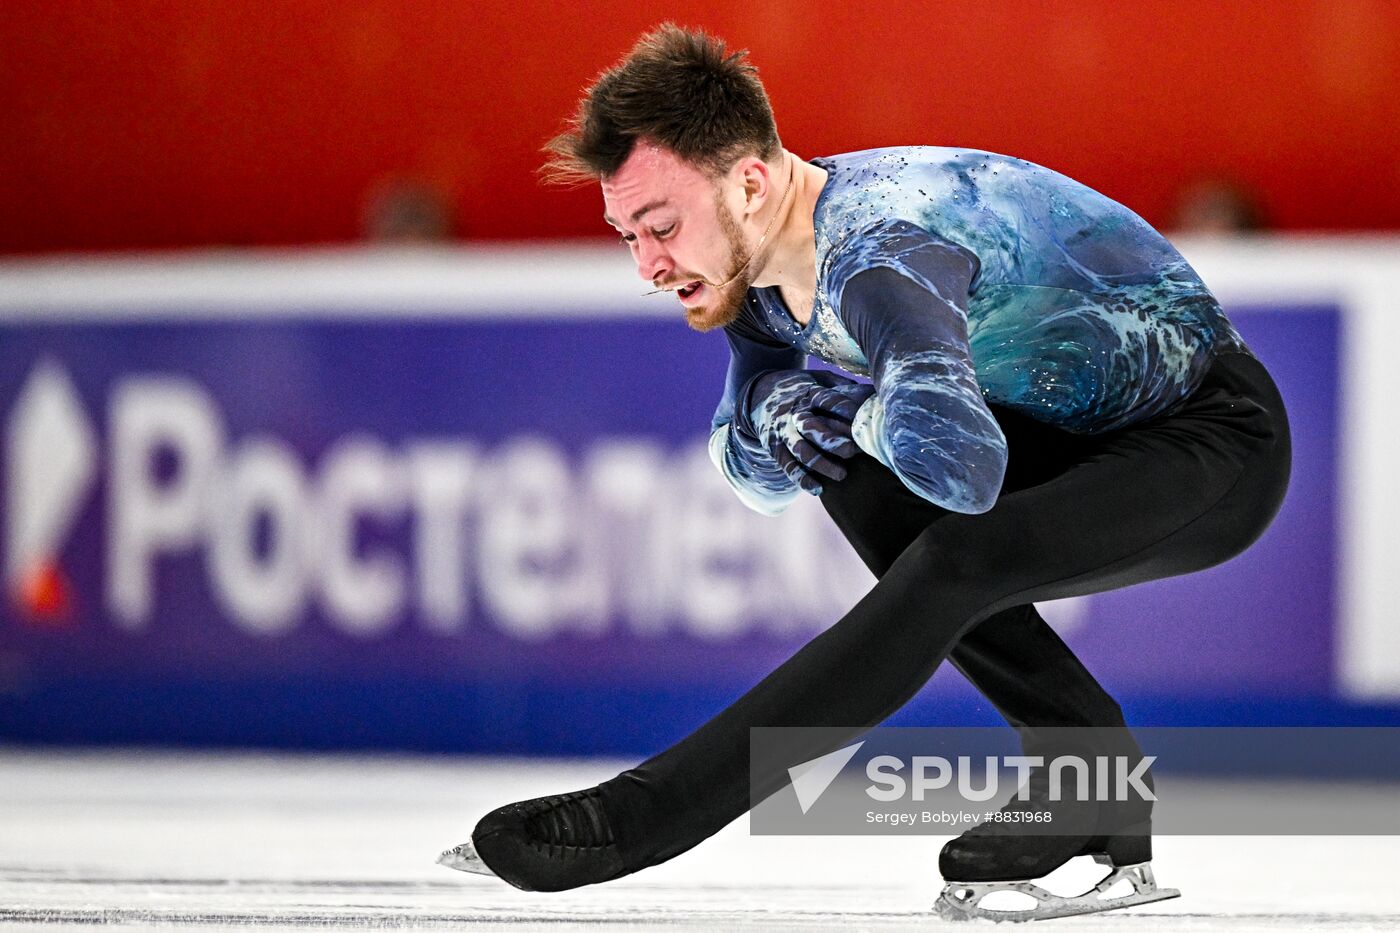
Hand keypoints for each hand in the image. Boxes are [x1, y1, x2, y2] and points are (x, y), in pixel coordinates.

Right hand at [733, 370, 874, 493]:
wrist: (760, 395)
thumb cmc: (801, 389)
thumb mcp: (818, 378)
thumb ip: (842, 385)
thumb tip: (872, 390)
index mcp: (809, 394)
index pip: (827, 401)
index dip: (844, 409)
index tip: (861, 421)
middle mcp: (794, 413)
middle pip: (812, 427)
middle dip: (832, 441)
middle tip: (852, 452)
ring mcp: (783, 432)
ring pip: (800, 450)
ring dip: (820, 464)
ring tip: (842, 475)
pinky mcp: (775, 448)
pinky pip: (786, 465)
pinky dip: (801, 479)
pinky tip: (818, 489)